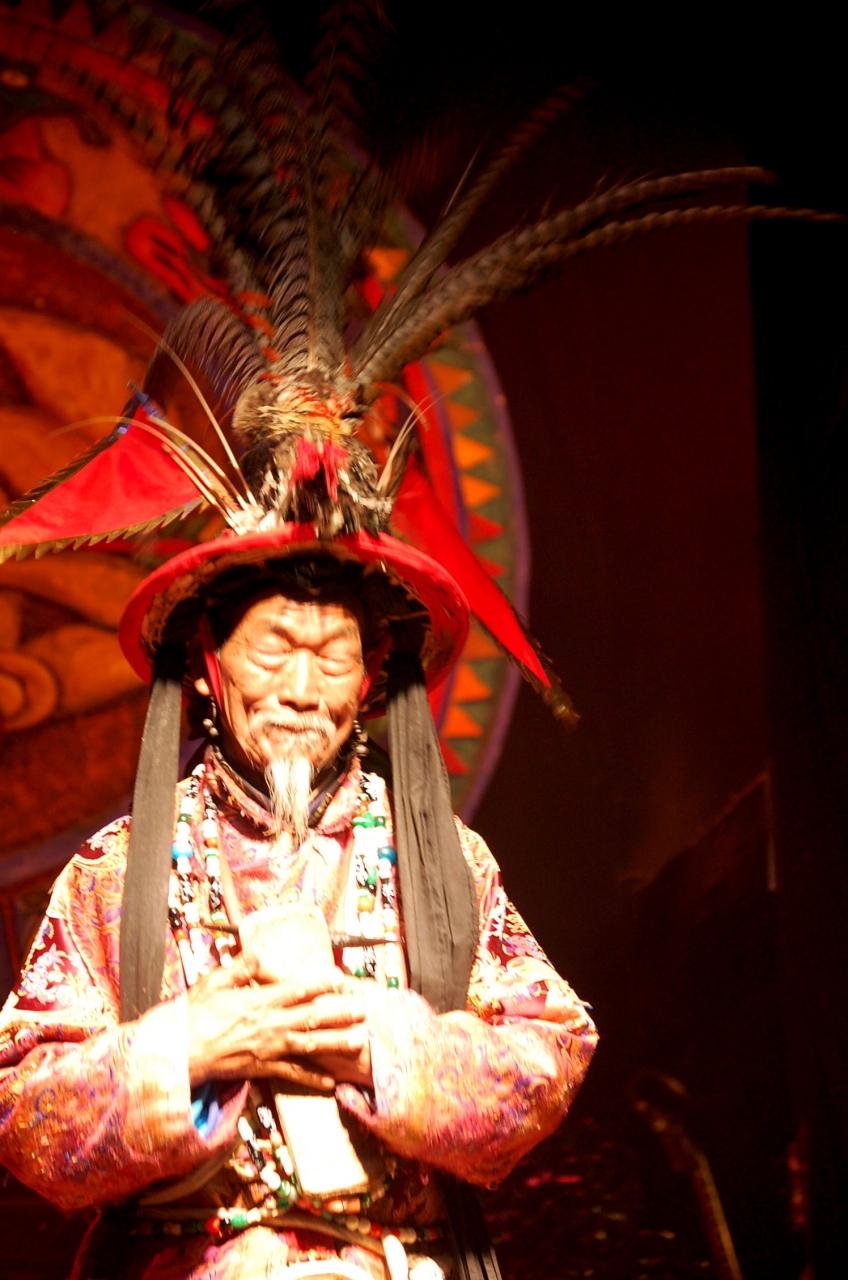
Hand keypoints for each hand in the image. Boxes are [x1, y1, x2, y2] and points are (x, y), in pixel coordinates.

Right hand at [186, 962, 367, 1089]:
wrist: (180, 1054)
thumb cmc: (195, 1015)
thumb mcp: (215, 982)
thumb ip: (241, 966)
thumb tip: (261, 951)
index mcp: (260, 1001)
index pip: (298, 990)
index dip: (322, 984)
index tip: (342, 979)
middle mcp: (270, 1025)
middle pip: (312, 1018)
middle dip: (340, 1013)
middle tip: (364, 1009)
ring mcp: (269, 1049)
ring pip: (310, 1045)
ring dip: (336, 1043)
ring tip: (358, 1041)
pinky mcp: (263, 1069)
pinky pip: (292, 1074)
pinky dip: (313, 1078)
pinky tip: (331, 1081)